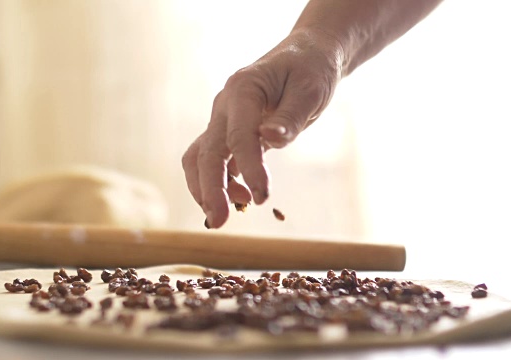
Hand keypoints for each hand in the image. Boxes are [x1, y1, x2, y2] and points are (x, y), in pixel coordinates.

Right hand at [182, 28, 343, 228]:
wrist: (306, 56)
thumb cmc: (310, 70)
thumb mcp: (310, 90)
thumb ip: (289, 118)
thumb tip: (270, 139)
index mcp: (243, 89)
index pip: (238, 136)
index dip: (248, 169)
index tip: (263, 197)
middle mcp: (225, 106)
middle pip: (206, 152)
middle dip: (209, 189)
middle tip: (220, 222)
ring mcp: (224, 120)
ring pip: (200, 158)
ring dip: (208, 189)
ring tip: (231, 215)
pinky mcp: (230, 133)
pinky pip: (215, 161)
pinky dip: (222, 183)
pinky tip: (244, 199)